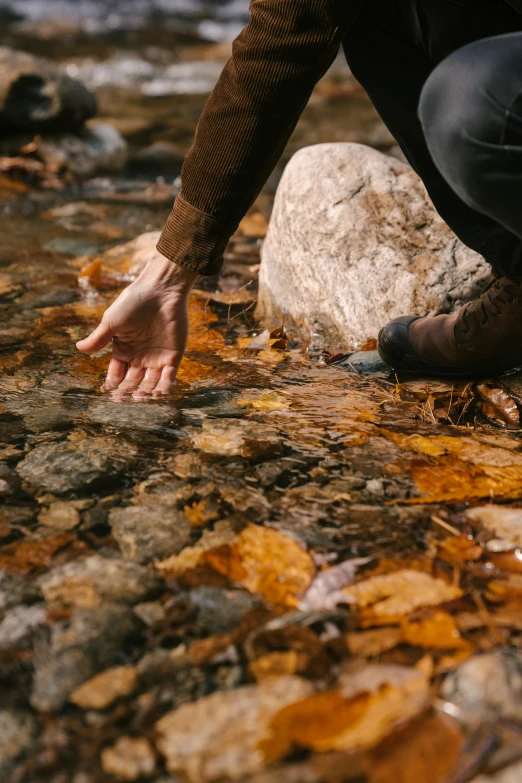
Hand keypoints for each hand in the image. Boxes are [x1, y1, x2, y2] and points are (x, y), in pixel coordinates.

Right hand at [76, 257, 197, 397]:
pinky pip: (170, 376)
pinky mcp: (174, 355)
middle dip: (129, 392)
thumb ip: (98, 338)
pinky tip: (159, 394)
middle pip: (134, 382)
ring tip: (141, 399)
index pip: (117, 374)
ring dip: (147, 393)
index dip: (113, 385)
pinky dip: (165, 387)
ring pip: (151, 383)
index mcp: (123, 350)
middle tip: (125, 401)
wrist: (160, 291)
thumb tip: (77, 349)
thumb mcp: (112, 321)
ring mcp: (157, 358)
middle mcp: (139, 357)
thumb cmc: (133, 303)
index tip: (108, 394)